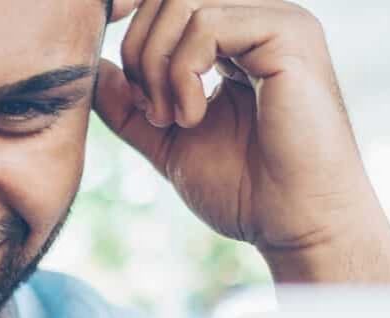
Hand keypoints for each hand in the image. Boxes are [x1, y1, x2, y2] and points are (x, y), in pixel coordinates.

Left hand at [96, 0, 389, 282]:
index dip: (135, 37)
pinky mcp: (289, 34)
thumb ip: (132, 106)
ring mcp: (278, 20)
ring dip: (158, 67)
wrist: (295, 223)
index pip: (169, 6)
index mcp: (238, 38)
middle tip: (151, 113)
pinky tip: (193, 117)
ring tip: (172, 121)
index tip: (133, 96)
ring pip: (183, 3)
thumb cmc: (247, 191)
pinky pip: (208, 23)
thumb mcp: (170, 142)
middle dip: (139, 51)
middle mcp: (261, 18)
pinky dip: (183, 73)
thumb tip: (95, 68)